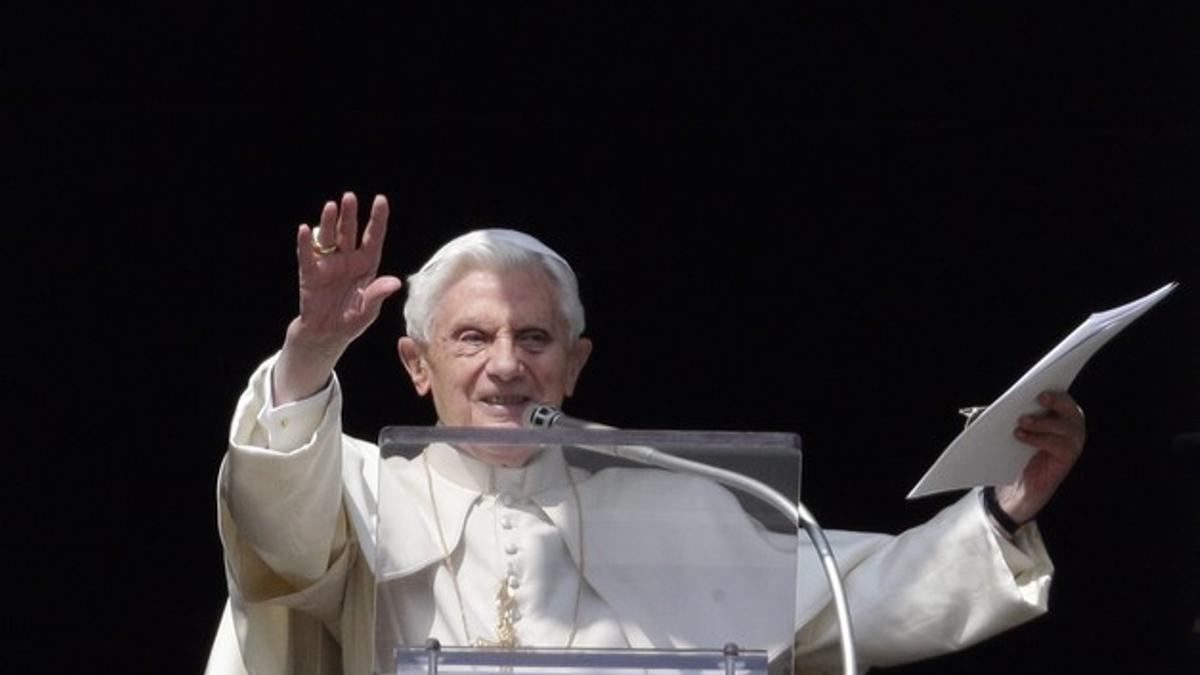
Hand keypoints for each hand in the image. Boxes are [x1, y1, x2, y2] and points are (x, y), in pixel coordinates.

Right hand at [274, 192, 402, 402]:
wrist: (326, 334)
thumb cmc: (351, 320)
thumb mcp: (368, 310)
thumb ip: (377, 294)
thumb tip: (395, 282)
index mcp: (367, 265)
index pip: (374, 238)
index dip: (377, 219)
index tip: (381, 200)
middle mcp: (348, 259)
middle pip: (350, 232)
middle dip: (350, 215)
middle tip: (350, 197)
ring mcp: (328, 264)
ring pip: (329, 238)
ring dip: (329, 222)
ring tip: (331, 206)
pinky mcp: (310, 273)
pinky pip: (307, 255)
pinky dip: (305, 242)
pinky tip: (305, 229)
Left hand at [996, 390, 1086, 523]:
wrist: (1019, 483)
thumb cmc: (1015, 448)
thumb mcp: (1003, 430)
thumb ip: (995, 417)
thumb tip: (977, 415)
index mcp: (1058, 410)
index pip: (1061, 394)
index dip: (1055, 387)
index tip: (1043, 380)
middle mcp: (1071, 423)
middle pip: (1069, 407)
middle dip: (1056, 401)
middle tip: (1039, 397)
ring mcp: (1072, 441)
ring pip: (1065, 427)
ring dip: (1042, 422)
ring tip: (1021, 421)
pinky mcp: (1067, 457)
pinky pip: (1059, 446)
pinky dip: (1039, 439)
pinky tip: (1021, 436)